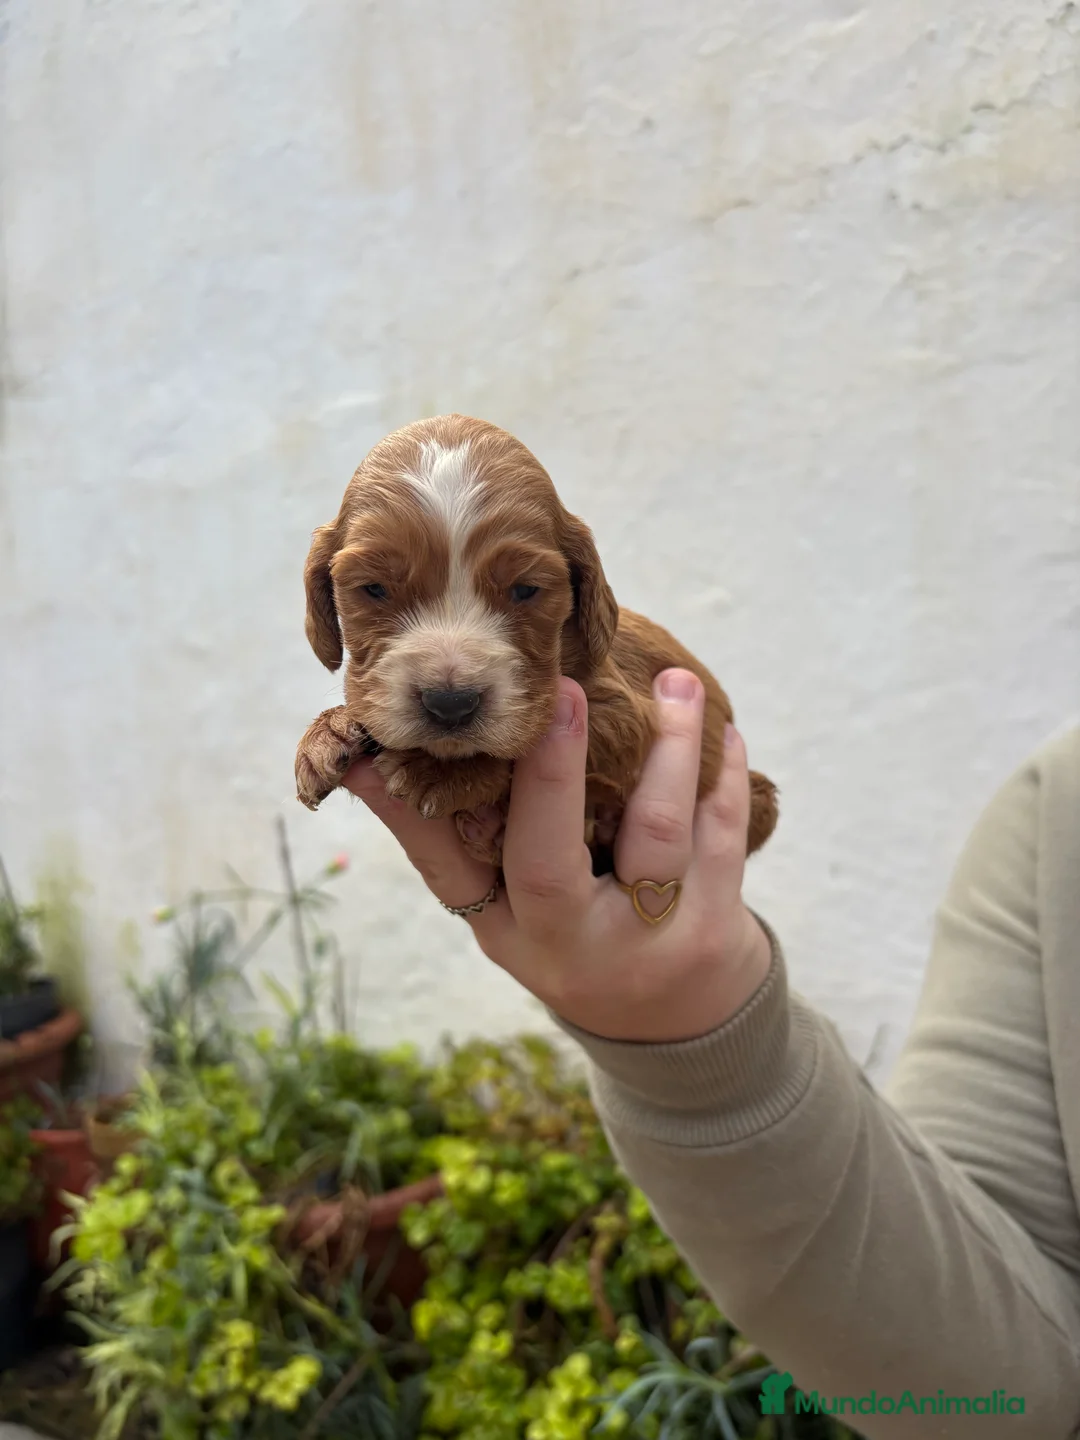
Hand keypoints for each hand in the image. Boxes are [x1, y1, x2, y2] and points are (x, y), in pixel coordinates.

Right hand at [343, 670, 771, 1042]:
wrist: (676, 1026)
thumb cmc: (571, 939)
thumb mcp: (503, 912)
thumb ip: (445, 839)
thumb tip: (359, 756)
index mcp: (508, 934)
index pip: (446, 868)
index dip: (419, 810)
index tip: (391, 742)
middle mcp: (568, 946)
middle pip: (548, 859)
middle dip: (551, 769)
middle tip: (560, 687)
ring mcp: (645, 942)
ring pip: (655, 832)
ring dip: (668, 748)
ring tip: (674, 683)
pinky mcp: (714, 929)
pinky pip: (723, 837)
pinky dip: (723, 776)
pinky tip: (725, 729)